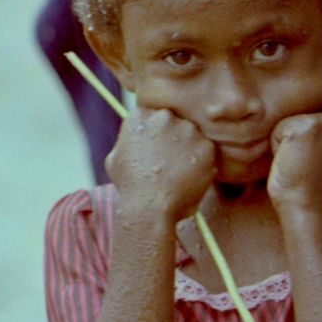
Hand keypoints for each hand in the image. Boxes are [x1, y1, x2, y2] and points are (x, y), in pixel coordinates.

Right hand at [106, 107, 215, 221]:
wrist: (149, 207)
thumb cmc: (129, 186)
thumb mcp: (115, 158)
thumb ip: (128, 140)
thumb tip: (136, 137)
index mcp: (141, 115)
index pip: (154, 116)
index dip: (156, 134)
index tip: (156, 149)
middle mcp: (165, 116)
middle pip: (175, 122)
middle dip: (174, 139)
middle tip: (169, 162)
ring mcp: (187, 130)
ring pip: (193, 136)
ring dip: (190, 150)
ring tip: (179, 173)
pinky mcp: (206, 146)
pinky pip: (207, 152)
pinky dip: (202, 164)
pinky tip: (190, 178)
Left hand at [267, 113, 321, 215]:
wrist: (308, 209)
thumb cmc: (314, 193)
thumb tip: (315, 134)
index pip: (315, 126)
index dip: (308, 149)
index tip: (316, 168)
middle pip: (302, 121)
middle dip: (298, 145)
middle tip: (306, 169)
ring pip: (289, 124)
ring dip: (288, 147)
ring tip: (300, 166)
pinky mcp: (306, 126)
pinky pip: (277, 131)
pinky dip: (277, 149)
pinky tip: (291, 164)